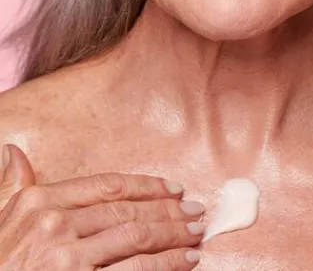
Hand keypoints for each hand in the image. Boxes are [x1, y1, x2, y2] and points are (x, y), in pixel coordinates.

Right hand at [0, 144, 203, 269]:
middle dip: (168, 211)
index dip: (147, 186)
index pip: (108, 186)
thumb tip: (12, 150)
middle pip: (128, 211)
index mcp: (41, 201)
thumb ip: (13, 185)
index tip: (173, 188)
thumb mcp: (2, 218)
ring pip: (136, 238)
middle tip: (196, 210)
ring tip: (196, 232)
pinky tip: (186, 261)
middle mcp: (54, 225)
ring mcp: (67, 259)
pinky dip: (166, 265)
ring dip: (174, 235)